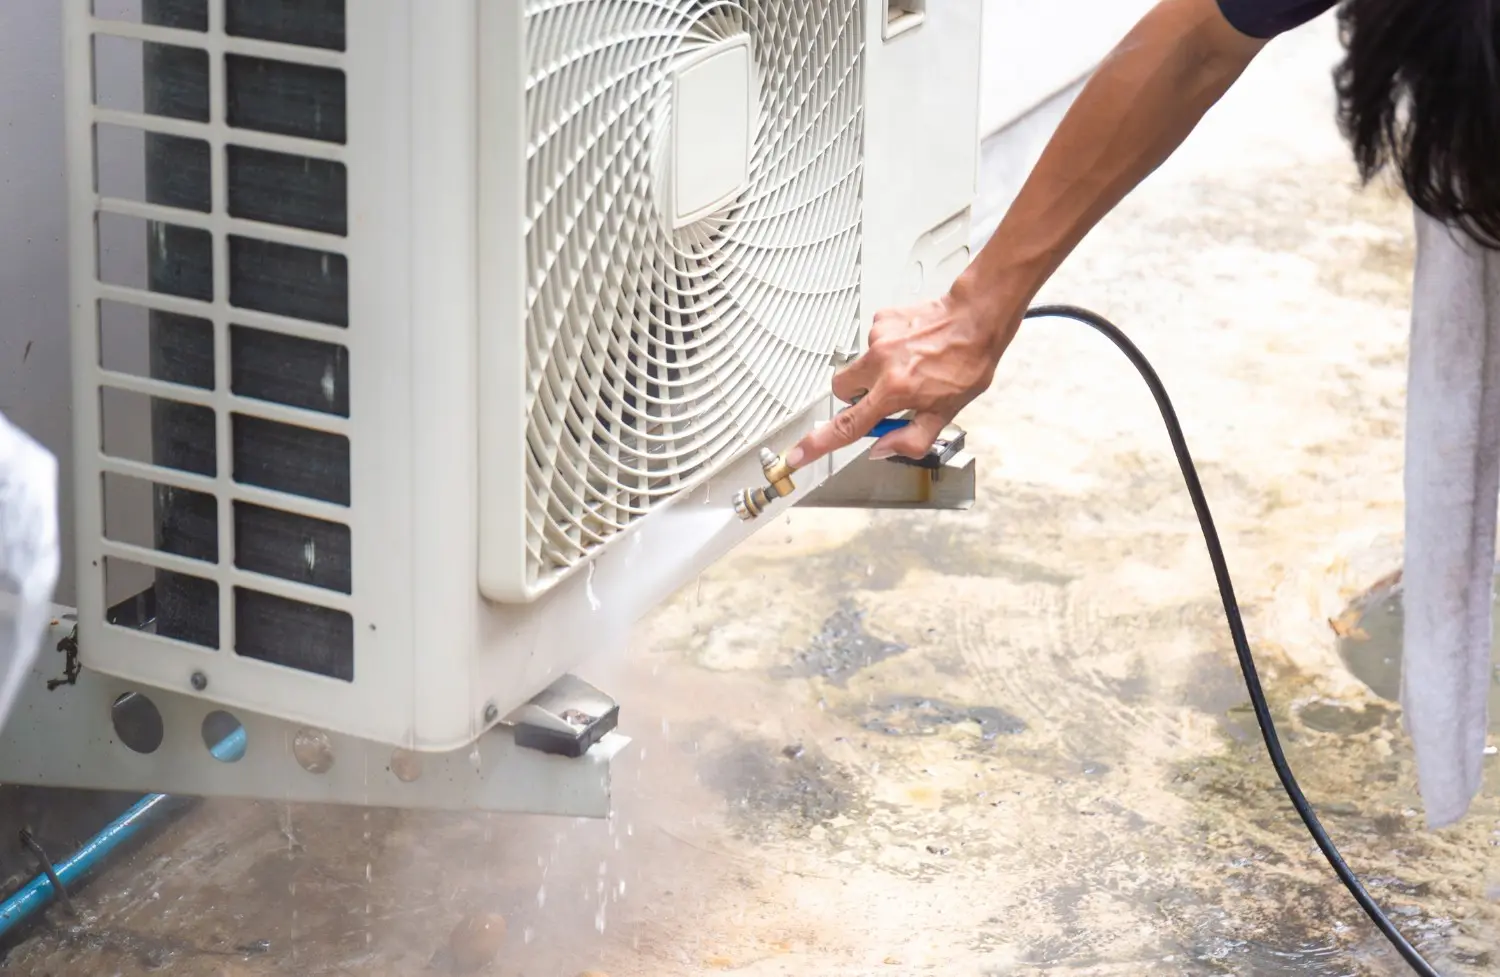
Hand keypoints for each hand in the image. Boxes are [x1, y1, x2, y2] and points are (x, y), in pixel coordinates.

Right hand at [786, 287, 1020, 468]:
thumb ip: (911, 438)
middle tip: (883, 398)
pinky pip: (874, 342)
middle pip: (841, 390)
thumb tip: (881, 448)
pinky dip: (887, 349)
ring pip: (860, 365)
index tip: (797, 454)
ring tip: (910, 366)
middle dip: (854, 398)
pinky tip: (912, 347)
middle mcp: (880, 364)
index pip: (847, 426)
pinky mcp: (882, 318)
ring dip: (876, 372)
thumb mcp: (946, 413)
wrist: (976, 318)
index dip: (819, 443)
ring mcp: (878, 338)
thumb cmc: (967, 363)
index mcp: (894, 391)